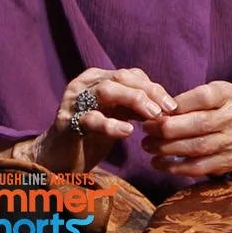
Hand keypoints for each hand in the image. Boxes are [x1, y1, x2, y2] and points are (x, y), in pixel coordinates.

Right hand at [27, 67, 177, 173]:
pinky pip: (91, 119)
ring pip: (107, 91)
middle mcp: (84, 84)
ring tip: (153, 116)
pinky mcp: (66, 122)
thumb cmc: (92, 134)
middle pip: (122, 77)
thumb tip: (168, 106)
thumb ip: (137, 107)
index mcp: (98, 77)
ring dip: (134, 100)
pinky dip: (111, 124)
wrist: (59, 157)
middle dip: (148, 92)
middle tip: (167, 109)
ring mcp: (73, 101)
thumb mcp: (118, 115)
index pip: (131, 74)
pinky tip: (127, 131)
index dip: (154, 88)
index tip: (172, 105)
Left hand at [141, 80, 231, 177]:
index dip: (178, 105)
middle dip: (168, 128)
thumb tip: (155, 114)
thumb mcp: (200, 98)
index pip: (204, 97)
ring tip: (148, 146)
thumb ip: (182, 102)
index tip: (157, 111)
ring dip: (168, 148)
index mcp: (227, 95)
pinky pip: (198, 167)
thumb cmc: (206, 111)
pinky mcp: (227, 161)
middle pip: (201, 123)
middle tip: (147, 130)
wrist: (230, 134)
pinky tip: (158, 162)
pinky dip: (174, 167)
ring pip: (198, 146)